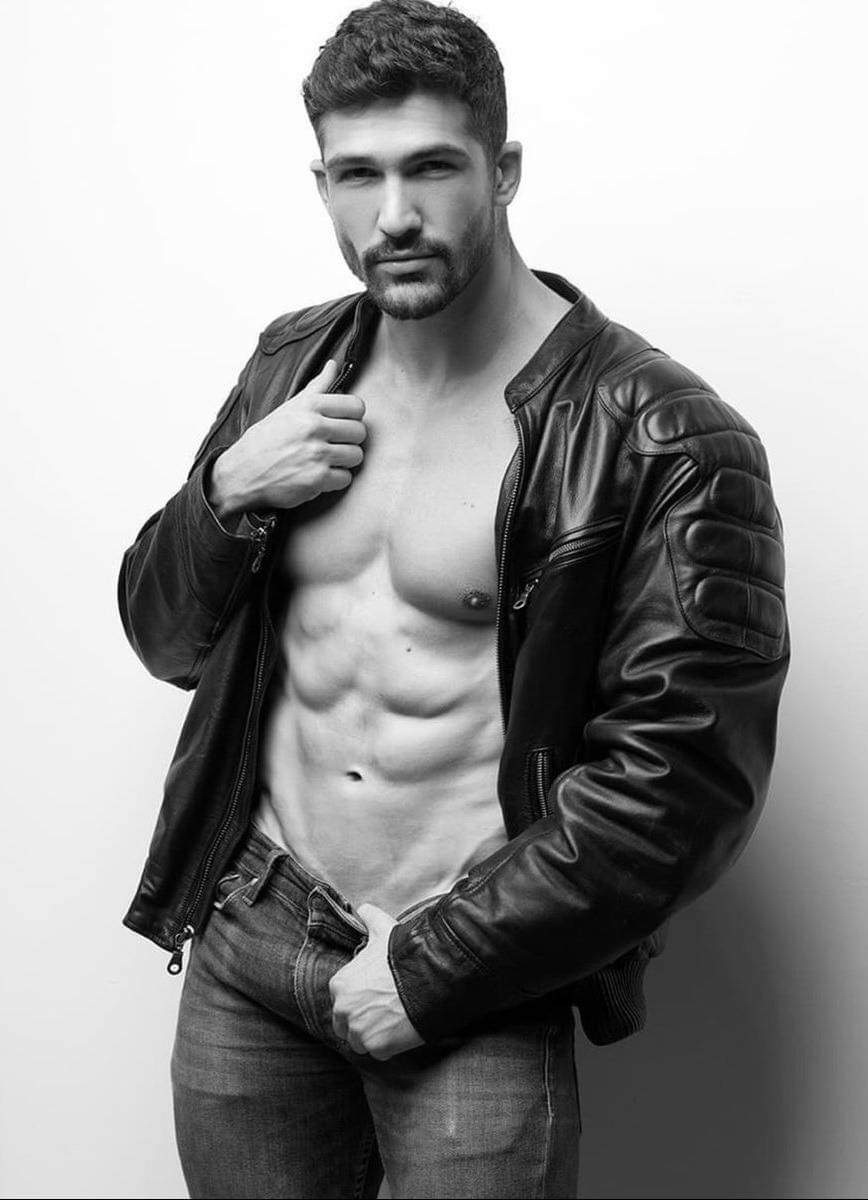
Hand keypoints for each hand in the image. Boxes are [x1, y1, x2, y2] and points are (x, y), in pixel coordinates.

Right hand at [209, 358, 366, 516]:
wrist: (242, 472)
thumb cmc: (265, 440)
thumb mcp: (289, 407)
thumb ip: (316, 387)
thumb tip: (333, 365)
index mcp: (310, 406)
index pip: (356, 406)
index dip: (352, 417)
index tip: (342, 423)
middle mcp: (314, 427)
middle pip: (359, 432)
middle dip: (349, 440)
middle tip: (333, 444)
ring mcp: (317, 454)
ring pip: (356, 455)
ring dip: (344, 461)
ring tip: (326, 460)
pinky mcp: (317, 479)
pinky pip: (345, 478)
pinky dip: (335, 480)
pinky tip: (320, 474)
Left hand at [329, 902, 425, 1060]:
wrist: (428, 978)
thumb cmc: (403, 955)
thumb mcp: (383, 930)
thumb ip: (370, 918)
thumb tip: (364, 908)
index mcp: (339, 985)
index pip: (341, 1001)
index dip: (358, 1000)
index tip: (374, 997)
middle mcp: (343, 1010)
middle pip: (346, 1025)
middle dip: (361, 1021)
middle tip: (383, 1011)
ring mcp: (359, 1031)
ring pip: (360, 1041)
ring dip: (374, 1035)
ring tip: (393, 1021)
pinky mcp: (376, 1048)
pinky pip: (378, 1053)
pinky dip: (389, 1046)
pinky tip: (401, 1031)